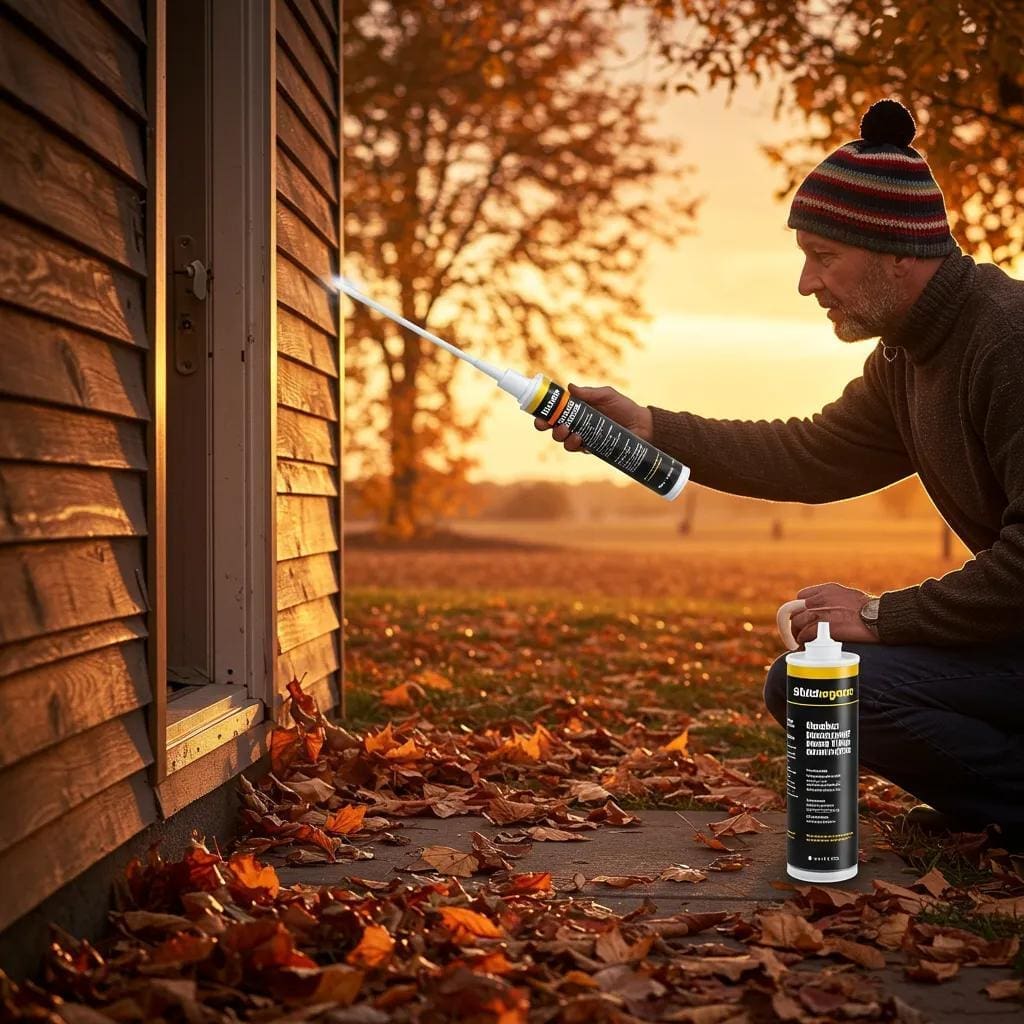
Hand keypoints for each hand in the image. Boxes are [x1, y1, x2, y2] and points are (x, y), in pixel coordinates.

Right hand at [533, 384, 652, 451]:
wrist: (642, 426)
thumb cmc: (624, 408)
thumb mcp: (607, 395)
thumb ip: (590, 393)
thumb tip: (570, 387)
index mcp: (576, 409)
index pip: (554, 410)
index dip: (542, 412)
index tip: (538, 412)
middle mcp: (576, 423)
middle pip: (552, 427)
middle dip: (545, 426)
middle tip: (548, 424)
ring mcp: (582, 437)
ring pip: (562, 440)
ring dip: (560, 436)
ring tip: (569, 431)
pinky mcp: (591, 448)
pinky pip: (576, 449)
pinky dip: (574, 445)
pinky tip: (580, 439)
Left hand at [791, 582, 878, 644]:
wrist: (879, 616)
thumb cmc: (870, 610)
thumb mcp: (850, 596)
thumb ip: (836, 600)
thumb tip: (831, 611)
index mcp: (827, 589)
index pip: (801, 597)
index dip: (800, 609)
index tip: (804, 618)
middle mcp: (820, 598)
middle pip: (796, 611)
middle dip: (796, 623)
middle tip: (798, 633)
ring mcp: (821, 612)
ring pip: (798, 623)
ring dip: (797, 634)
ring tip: (799, 642)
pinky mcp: (824, 626)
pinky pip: (805, 634)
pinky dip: (803, 641)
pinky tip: (805, 645)